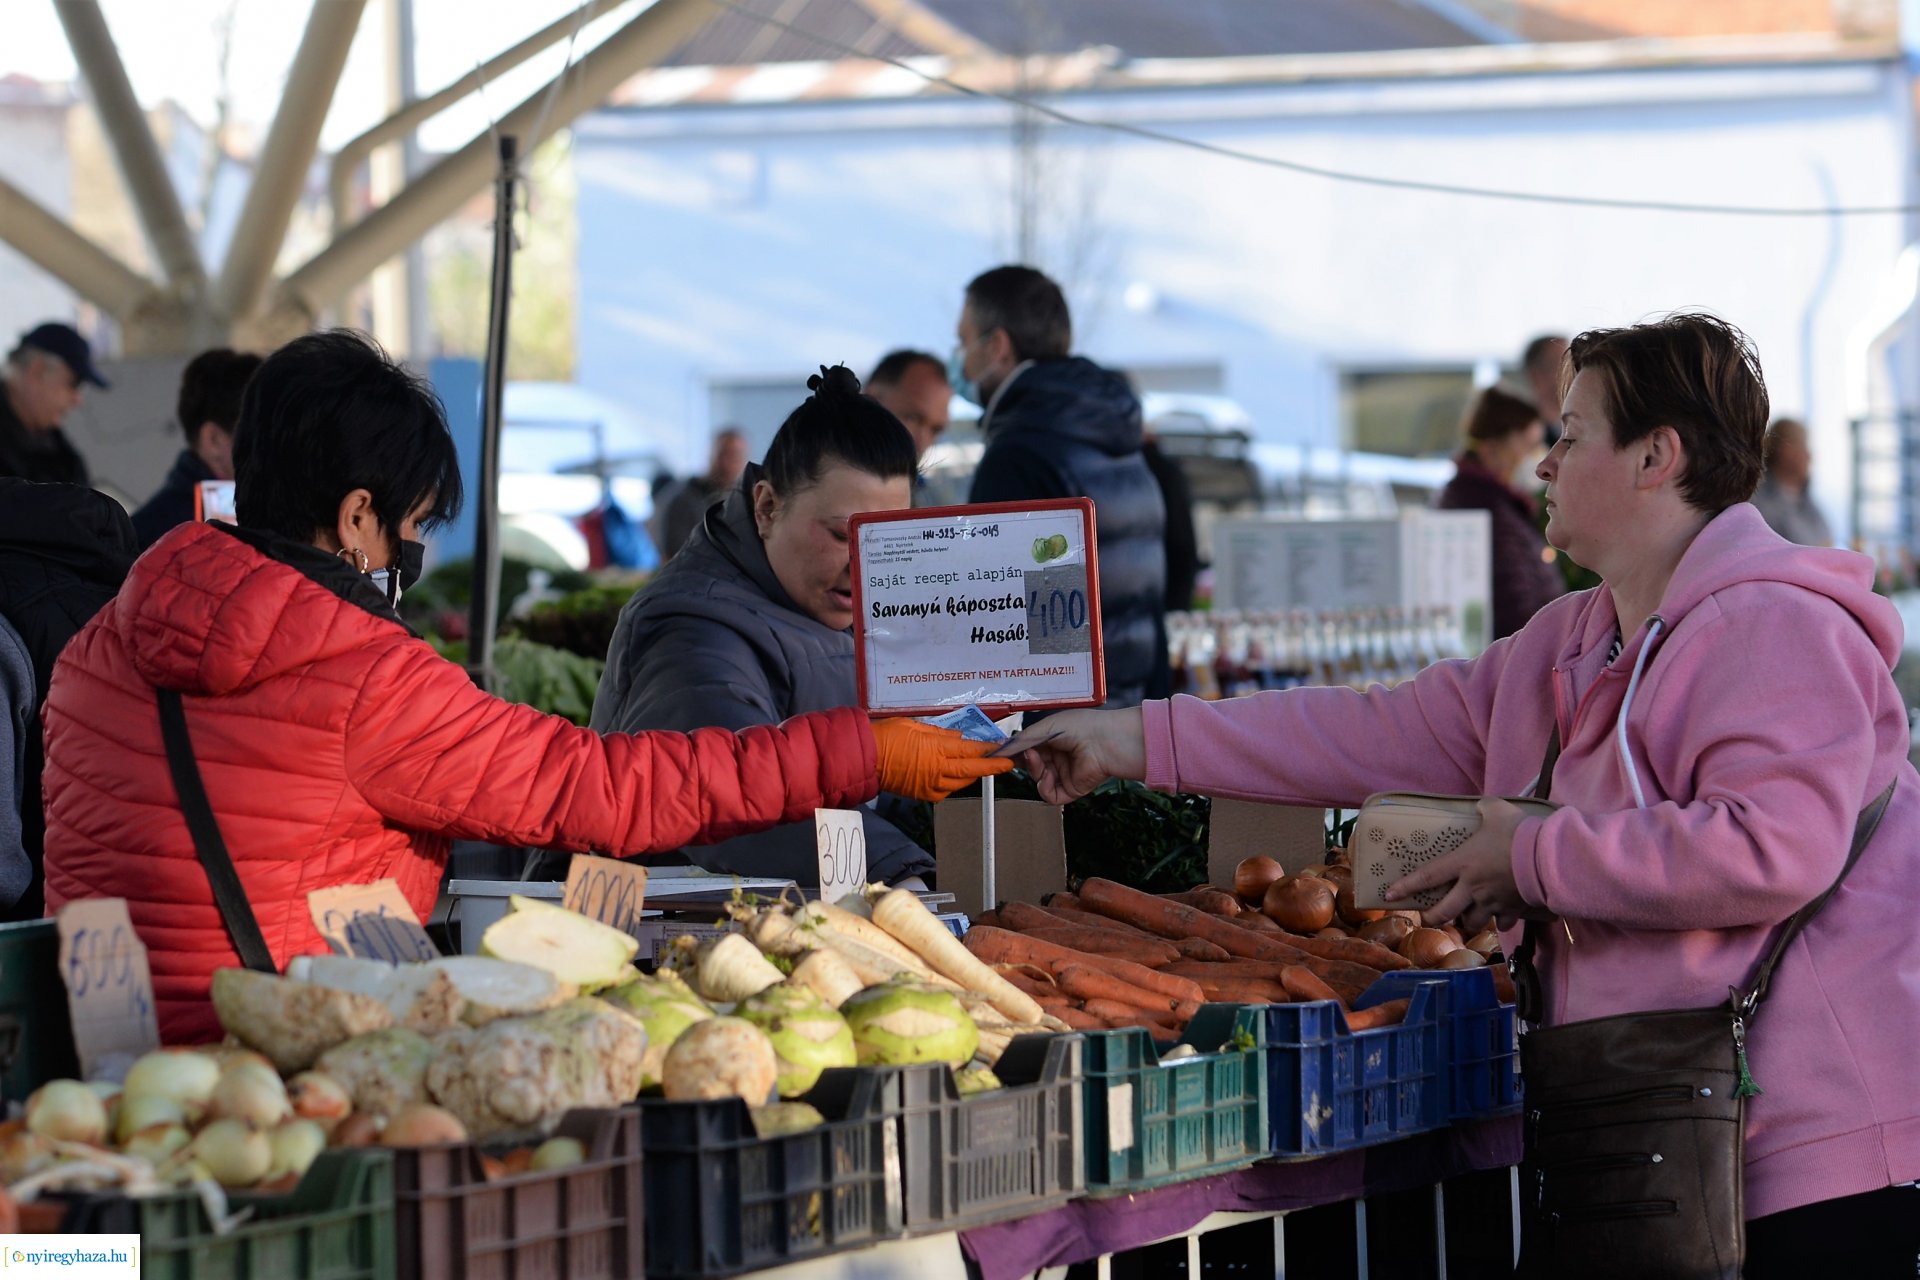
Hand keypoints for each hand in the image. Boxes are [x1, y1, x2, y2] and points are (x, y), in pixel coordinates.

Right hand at [871, 718, 1011, 801]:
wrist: (866, 760)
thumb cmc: (887, 736)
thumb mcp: (916, 726)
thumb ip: (941, 733)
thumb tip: (959, 738)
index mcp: (937, 750)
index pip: (971, 750)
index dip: (990, 750)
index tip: (1004, 747)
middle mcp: (939, 770)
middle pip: (973, 770)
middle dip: (993, 767)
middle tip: (1008, 763)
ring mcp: (932, 785)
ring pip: (962, 782)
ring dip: (974, 774)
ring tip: (983, 766)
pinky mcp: (925, 795)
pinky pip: (948, 790)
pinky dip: (956, 782)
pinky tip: (957, 775)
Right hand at [999, 708, 1146, 804]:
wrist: (1106, 741)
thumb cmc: (1083, 727)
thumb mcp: (1046, 727)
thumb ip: (1023, 739)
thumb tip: (1002, 748)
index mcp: (1053, 740)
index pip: (1029, 748)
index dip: (1015, 751)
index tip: (1000, 752)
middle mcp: (1058, 757)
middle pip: (1030, 765)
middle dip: (1023, 760)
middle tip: (1016, 755)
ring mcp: (1064, 774)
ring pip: (1037, 779)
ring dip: (1034, 771)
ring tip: (1038, 759)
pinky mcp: (1070, 789)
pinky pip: (1049, 794)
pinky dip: (1043, 787)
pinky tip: (1046, 776)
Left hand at [1382, 797, 1546, 933]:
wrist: (1547, 858)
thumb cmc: (1518, 834)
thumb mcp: (1498, 812)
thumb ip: (1486, 808)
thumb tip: (1481, 804)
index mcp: (1463, 863)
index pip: (1427, 876)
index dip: (1406, 886)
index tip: (1389, 895)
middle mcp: (1472, 887)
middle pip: (1444, 911)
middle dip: (1433, 917)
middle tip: (1429, 916)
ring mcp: (1492, 902)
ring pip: (1472, 921)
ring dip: (1468, 919)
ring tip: (1468, 914)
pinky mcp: (1512, 910)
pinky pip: (1502, 923)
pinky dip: (1501, 922)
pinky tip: (1502, 917)